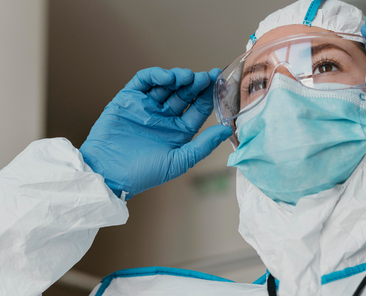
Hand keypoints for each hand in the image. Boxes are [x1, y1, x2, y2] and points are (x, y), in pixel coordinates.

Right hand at [80, 67, 232, 198]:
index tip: (219, 82)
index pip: (198, 108)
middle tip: (205, 77)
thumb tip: (227, 129)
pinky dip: (156, 75)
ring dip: (178, 77)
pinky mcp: (128, 99)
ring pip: (166, 84)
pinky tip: (167, 77)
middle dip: (196, 84)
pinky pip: (144, 81)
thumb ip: (203, 145)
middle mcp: (164, 116)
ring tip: (187, 77)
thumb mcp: (178, 161)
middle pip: (184, 93)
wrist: (108, 172)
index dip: (208, 95)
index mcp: (179, 130)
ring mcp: (146, 106)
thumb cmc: (143, 173)